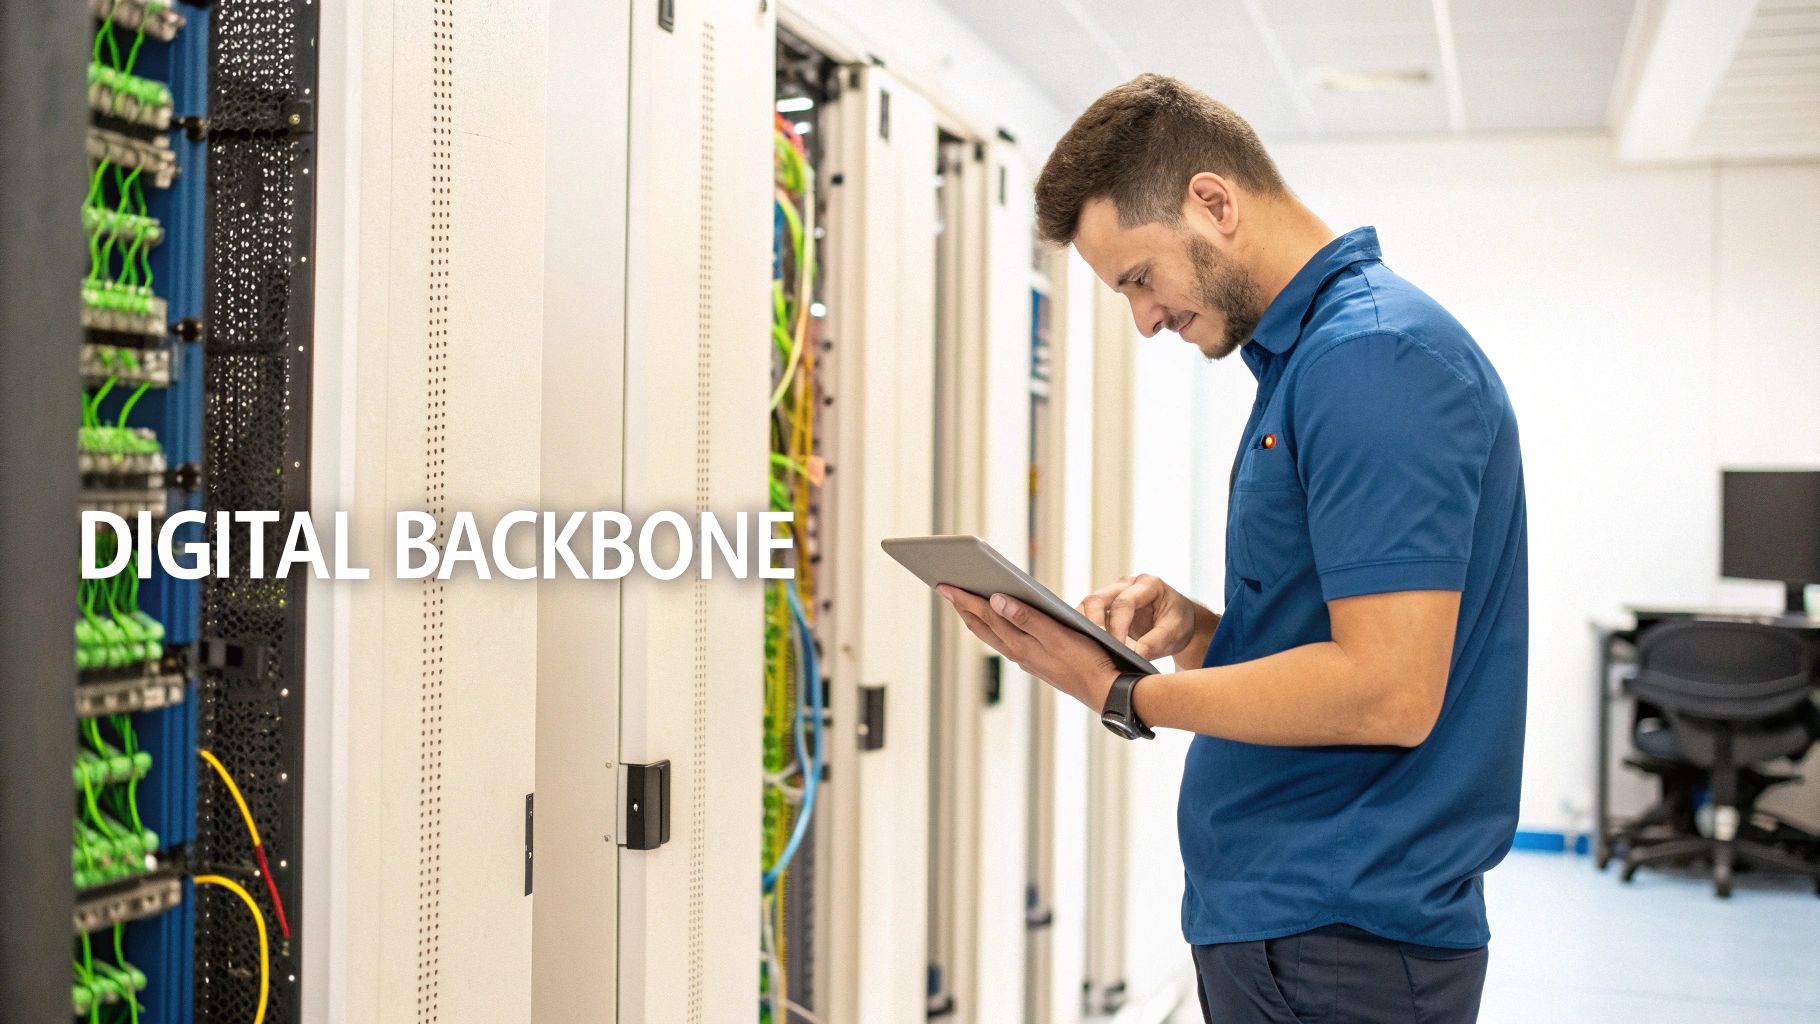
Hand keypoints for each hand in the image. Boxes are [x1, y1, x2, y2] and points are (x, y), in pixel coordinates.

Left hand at [936, 585, 1119, 710]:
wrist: (1105, 691)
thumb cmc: (1087, 661)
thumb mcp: (1058, 636)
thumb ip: (1026, 618)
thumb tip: (995, 600)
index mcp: (1020, 644)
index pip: (985, 615)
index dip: (964, 599)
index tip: (944, 585)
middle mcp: (1018, 653)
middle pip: (983, 626)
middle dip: (963, 607)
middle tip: (945, 589)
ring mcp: (1027, 659)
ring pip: (993, 635)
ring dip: (976, 618)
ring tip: (964, 602)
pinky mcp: (1037, 662)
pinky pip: (1006, 641)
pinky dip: (994, 628)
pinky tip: (996, 622)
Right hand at [1077, 574, 1196, 662]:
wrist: (1178, 623)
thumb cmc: (1178, 623)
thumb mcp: (1176, 632)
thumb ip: (1157, 642)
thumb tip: (1136, 654)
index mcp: (1148, 584)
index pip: (1124, 603)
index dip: (1118, 627)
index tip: (1119, 649)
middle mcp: (1126, 584)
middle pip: (1097, 599)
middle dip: (1093, 623)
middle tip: (1096, 647)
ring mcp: (1113, 594)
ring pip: (1088, 606)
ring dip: (1085, 626)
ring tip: (1089, 647)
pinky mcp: (1105, 609)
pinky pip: (1088, 617)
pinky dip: (1086, 631)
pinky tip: (1089, 647)